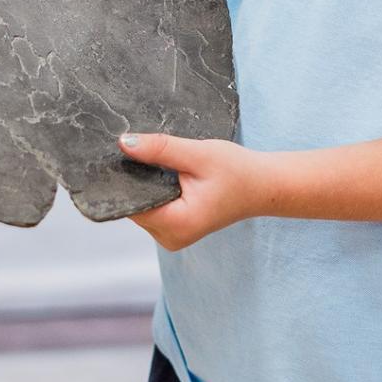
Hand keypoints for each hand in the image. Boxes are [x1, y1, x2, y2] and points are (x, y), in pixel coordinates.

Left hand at [117, 132, 268, 250]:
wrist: (263, 186)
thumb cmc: (237, 170)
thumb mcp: (198, 154)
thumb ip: (160, 149)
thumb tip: (124, 143)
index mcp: (176, 224)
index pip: (130, 203)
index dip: (121, 178)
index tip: (118, 154)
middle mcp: (170, 238)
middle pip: (133, 205)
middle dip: (134, 178)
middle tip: (140, 149)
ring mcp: (172, 237)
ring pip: (141, 206)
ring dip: (144, 183)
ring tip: (157, 159)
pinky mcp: (176, 229)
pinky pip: (152, 208)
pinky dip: (153, 190)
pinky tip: (164, 173)